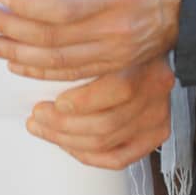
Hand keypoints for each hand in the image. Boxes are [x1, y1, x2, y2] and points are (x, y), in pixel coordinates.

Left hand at [0, 0, 183, 79]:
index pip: (63, 7)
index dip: (27, 6)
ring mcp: (120, 51)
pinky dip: (41, 72)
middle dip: (8, 31)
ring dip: (17, 55)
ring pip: (58, 62)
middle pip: (52, 38)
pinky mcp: (119, 64)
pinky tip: (17, 64)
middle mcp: (118, 27)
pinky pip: (73, 76)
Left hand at [26, 59, 175, 169]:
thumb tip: (39, 60)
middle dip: (61, 123)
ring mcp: (158, 114)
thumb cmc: (118, 44)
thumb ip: (81, 51)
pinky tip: (68, 144)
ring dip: (66, 139)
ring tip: (43, 128)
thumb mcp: (102, 36)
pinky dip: (88, 155)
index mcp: (145, 62)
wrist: (149, 47)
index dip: (80, 103)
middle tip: (37, 115)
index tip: (50, 102)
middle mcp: (155, 89)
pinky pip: (118, 158)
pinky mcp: (156, 134)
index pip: (118, 90)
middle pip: (106, 122)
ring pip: (105, 142)